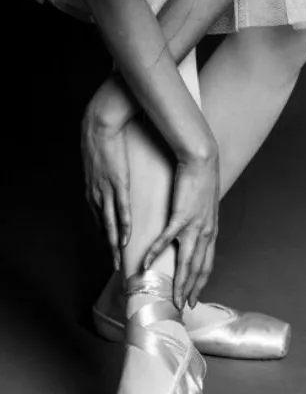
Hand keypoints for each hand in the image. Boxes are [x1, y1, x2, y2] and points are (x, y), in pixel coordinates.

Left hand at [81, 103, 131, 269]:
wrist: (100, 127)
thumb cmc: (101, 143)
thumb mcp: (99, 166)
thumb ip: (103, 180)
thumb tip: (111, 187)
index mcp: (92, 192)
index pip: (97, 222)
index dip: (102, 239)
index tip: (108, 253)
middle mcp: (96, 195)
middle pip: (101, 228)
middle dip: (107, 248)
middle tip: (114, 266)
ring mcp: (106, 190)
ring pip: (109, 223)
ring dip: (113, 243)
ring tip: (118, 259)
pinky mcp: (117, 183)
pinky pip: (120, 209)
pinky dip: (123, 225)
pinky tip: (126, 238)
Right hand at [144, 150, 219, 309]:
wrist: (202, 160)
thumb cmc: (202, 178)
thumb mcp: (205, 204)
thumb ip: (200, 219)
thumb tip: (195, 228)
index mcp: (211, 229)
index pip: (206, 263)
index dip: (200, 282)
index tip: (194, 296)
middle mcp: (206, 231)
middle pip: (198, 268)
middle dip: (191, 290)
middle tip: (183, 307)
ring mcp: (194, 225)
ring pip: (186, 261)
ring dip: (178, 283)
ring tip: (171, 298)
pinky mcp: (181, 215)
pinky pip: (166, 239)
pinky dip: (155, 254)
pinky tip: (145, 265)